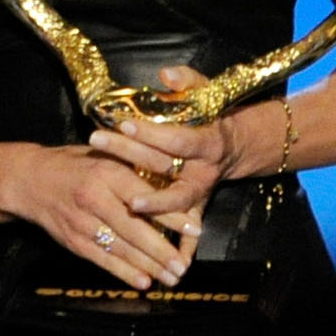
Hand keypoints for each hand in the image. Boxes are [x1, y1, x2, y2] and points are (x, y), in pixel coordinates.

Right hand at [6, 141, 192, 290]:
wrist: (29, 181)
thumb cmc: (73, 164)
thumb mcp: (103, 153)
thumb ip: (133, 166)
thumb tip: (173, 177)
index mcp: (106, 172)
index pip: (144, 198)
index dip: (171, 215)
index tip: (194, 228)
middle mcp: (95, 198)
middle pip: (134, 229)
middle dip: (162, 250)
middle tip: (184, 265)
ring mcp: (83, 223)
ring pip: (121, 249)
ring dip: (148, 266)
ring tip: (172, 278)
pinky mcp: (74, 241)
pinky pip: (103, 260)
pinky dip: (124, 272)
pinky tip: (143, 282)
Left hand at [88, 67, 232, 243]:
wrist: (235, 148)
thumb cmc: (213, 116)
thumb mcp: (206, 91)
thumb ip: (187, 81)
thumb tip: (166, 73)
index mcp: (207, 142)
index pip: (176, 138)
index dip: (152, 133)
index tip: (123, 125)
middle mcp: (203, 170)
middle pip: (165, 167)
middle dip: (132, 158)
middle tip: (100, 143)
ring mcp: (199, 193)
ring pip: (175, 202)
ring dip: (152, 206)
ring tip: (127, 205)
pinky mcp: (195, 209)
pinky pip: (190, 233)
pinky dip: (183, 248)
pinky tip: (172, 262)